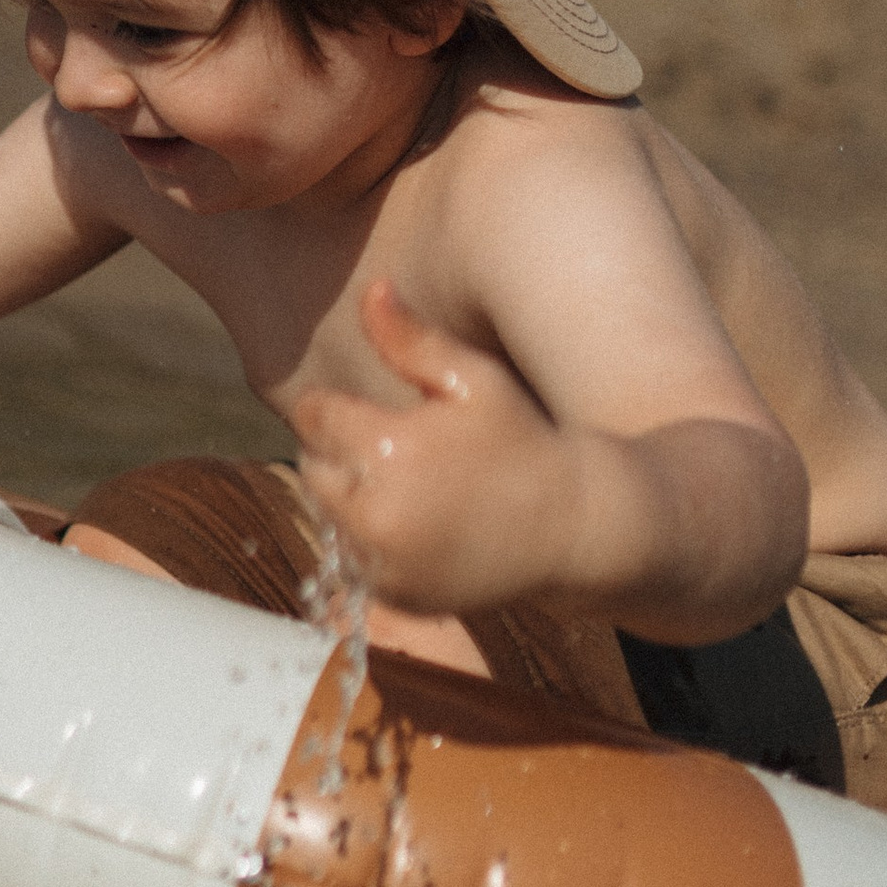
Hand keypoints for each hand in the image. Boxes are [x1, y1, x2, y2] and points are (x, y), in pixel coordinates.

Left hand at [292, 280, 575, 618]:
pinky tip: (420, 525)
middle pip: (312, 469)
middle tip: (394, 449)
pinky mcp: (397, 597)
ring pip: (328, 518)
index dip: (337, 408)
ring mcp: (386, 565)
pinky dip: (373, 544)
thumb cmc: (525, 441)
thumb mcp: (473, 380)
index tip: (371, 411)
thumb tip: (372, 289)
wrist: (575, 528)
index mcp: (388, 451)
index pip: (314, 418)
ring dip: (351, 500)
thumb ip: (412, 338)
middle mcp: (376, 516)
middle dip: (340, 453)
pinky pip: (354, 562)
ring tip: (410, 487)